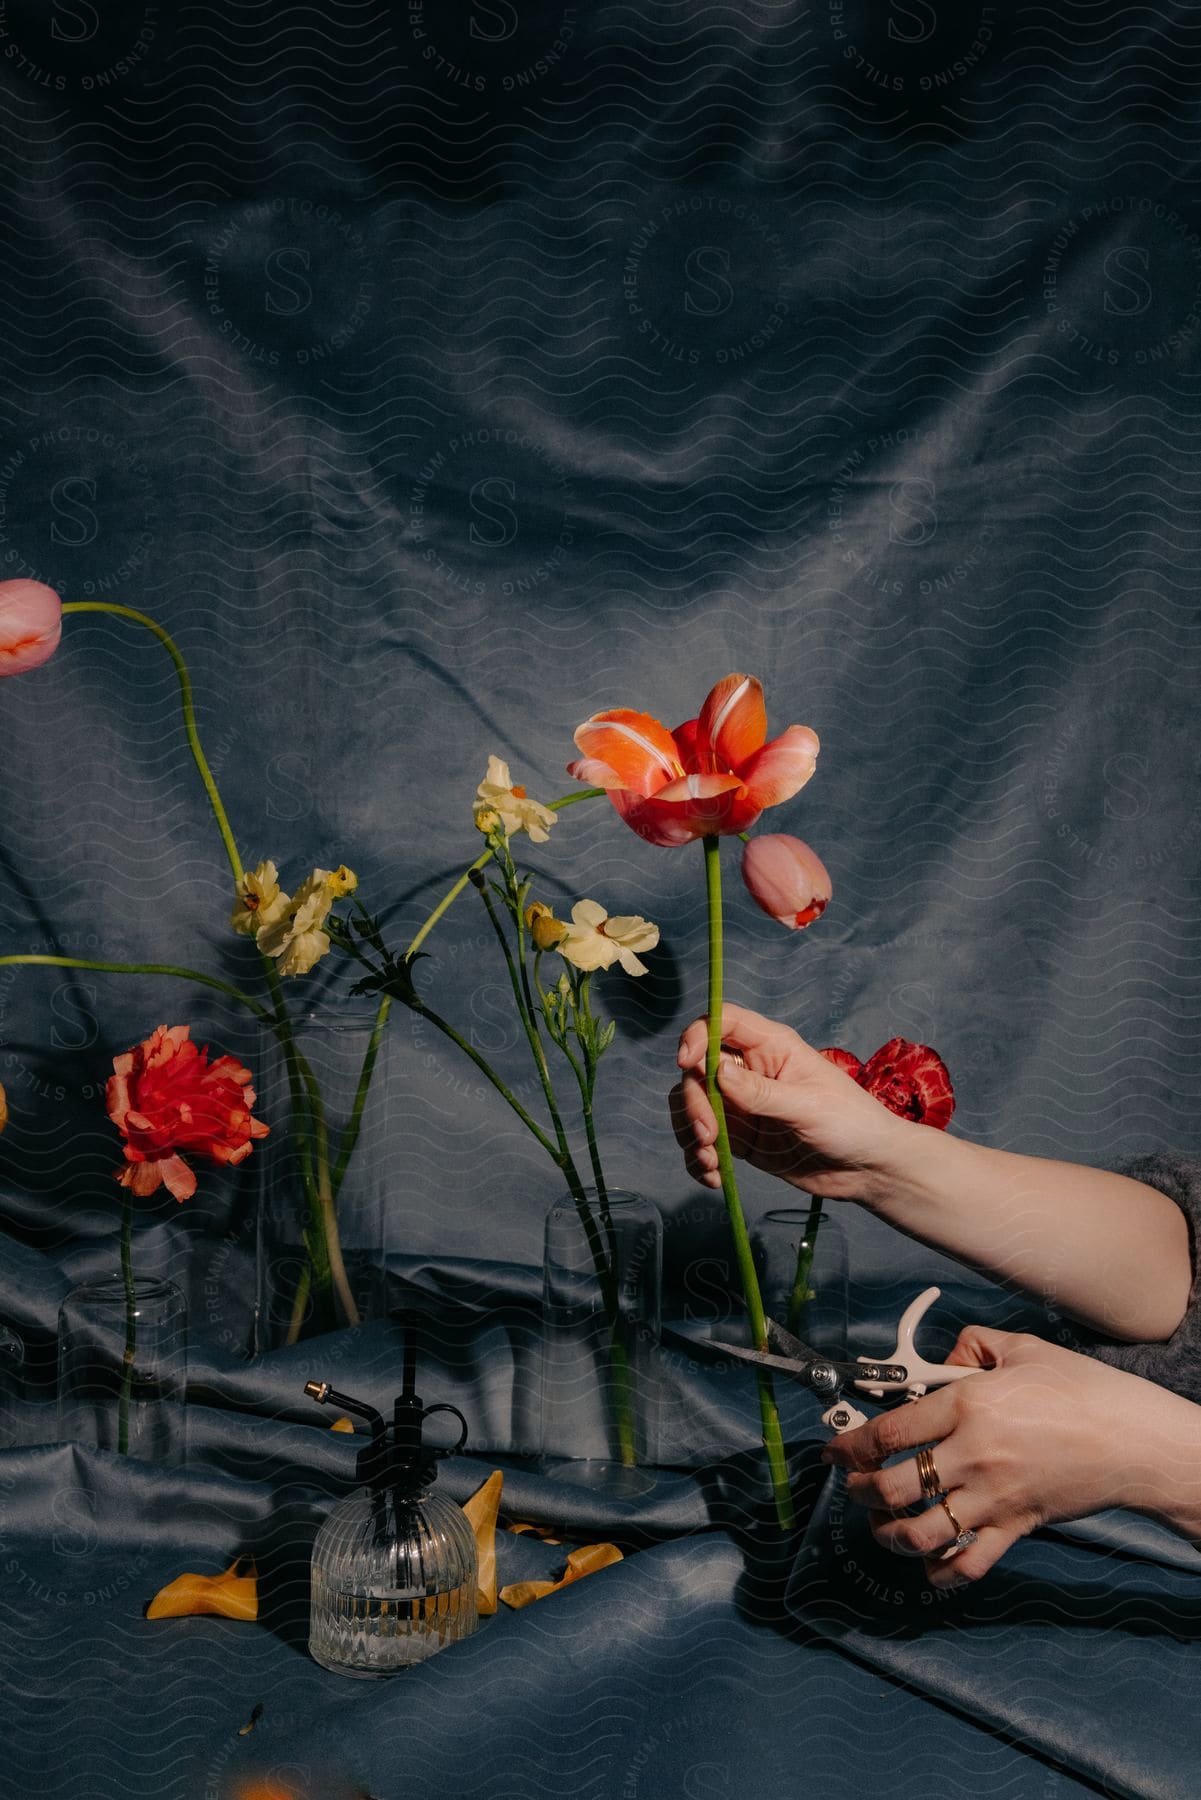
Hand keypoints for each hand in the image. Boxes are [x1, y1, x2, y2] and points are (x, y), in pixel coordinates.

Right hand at [669, 1003, 912, 1200]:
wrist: (869, 1169)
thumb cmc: (852, 1123)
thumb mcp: (809, 1106)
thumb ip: (761, 1092)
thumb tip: (717, 1072)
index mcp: (772, 1047)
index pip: (722, 1023)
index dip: (697, 1036)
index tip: (686, 1063)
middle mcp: (750, 1070)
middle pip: (698, 1071)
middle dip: (693, 1103)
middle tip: (708, 1135)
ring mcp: (742, 1105)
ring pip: (693, 1105)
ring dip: (690, 1133)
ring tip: (710, 1162)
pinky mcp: (741, 1138)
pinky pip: (703, 1142)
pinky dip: (699, 1159)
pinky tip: (714, 1177)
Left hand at [821, 1328, 1158, 1585]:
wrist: (1133, 1440)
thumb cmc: (1082, 1390)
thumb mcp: (1022, 1349)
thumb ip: (973, 1347)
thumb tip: (942, 1359)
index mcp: (968, 1406)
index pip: (889, 1432)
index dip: (849, 1444)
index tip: (833, 1450)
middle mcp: (972, 1456)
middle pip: (891, 1487)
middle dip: (858, 1491)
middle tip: (852, 1487)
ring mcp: (993, 1498)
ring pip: (919, 1533)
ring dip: (887, 1535)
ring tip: (879, 1526)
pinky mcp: (1016, 1527)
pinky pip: (967, 1563)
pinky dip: (940, 1572)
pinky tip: (927, 1565)